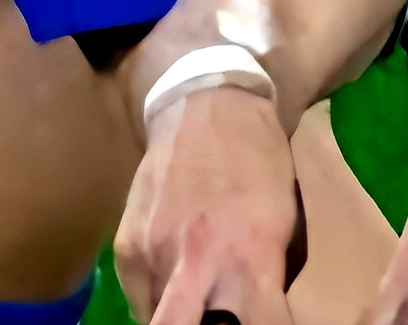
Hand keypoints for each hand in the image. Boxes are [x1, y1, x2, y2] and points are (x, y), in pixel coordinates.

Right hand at [116, 87, 301, 324]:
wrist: (210, 105)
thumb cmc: (260, 164)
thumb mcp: (282, 223)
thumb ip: (265, 276)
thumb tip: (254, 317)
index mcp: (249, 258)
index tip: (260, 323)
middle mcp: (195, 263)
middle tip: (214, 321)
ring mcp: (153, 255)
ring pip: (158, 319)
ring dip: (179, 316)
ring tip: (198, 294)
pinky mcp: (125, 248)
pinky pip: (140, 295)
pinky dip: (158, 293)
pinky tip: (176, 270)